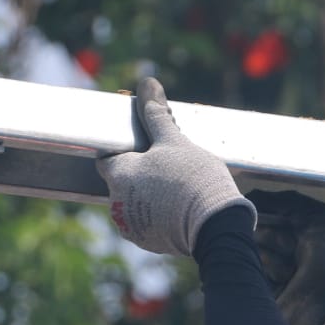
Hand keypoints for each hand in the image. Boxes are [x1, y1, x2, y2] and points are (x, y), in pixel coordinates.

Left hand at [95, 76, 253, 256]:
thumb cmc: (193, 178)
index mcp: (119, 174)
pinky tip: (181, 206)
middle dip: (141, 172)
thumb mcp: (175, 141)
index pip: (108, 157)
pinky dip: (160, 214)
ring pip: (136, 201)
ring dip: (149, 194)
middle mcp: (117, 203)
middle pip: (123, 180)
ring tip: (178, 186)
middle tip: (168, 164)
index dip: (125, 148)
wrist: (217, 226)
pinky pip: (149, 222)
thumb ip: (156, 114)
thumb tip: (147, 82)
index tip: (145, 146)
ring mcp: (131, 226)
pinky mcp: (148, 242)